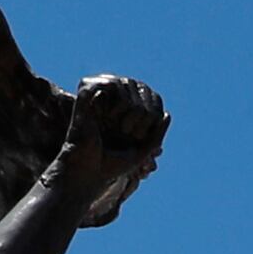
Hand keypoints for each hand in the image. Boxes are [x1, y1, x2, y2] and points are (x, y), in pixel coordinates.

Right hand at [58, 74, 168, 220]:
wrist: (88, 171)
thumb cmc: (111, 166)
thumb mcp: (141, 152)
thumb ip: (156, 135)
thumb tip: (166, 114)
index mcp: (123, 117)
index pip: (150, 101)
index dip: (154, 114)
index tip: (142, 137)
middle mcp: (112, 105)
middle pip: (142, 90)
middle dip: (145, 114)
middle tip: (132, 134)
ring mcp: (100, 100)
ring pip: (128, 83)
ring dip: (133, 108)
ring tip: (122, 126)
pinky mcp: (86, 97)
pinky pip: (111, 83)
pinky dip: (119, 100)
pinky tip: (112, 115)